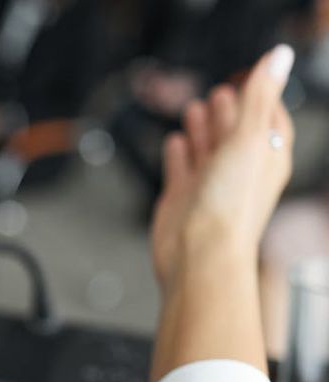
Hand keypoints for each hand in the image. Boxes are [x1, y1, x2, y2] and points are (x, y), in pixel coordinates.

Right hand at [151, 45, 294, 288]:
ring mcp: (209, 186)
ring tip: (195, 108)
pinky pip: (180, 171)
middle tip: (222, 91)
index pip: (271, 120)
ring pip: (207, 150)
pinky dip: (178, 154)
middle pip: (236, 134)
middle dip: (229, 112)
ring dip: (202, 129)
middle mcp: (239, 172)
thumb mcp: (251, 138)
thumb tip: (279, 56)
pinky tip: (174, 141)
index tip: (253, 78)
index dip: (262, 97)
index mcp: (267, 158)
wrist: (199, 253)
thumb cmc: (230, 206)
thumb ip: (259, 96)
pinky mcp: (181, 199)